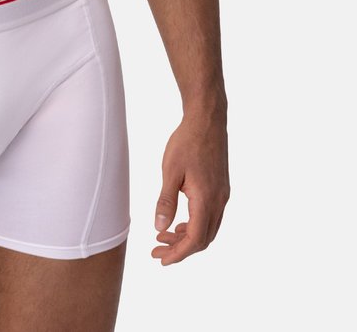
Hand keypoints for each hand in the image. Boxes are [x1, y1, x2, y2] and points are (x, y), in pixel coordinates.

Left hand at [152, 109, 228, 265]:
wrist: (207, 120)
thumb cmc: (187, 142)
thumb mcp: (170, 171)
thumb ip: (165, 201)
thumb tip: (159, 227)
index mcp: (206, 199)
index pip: (195, 239)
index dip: (178, 254)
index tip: (161, 259)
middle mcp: (219, 201)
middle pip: (203, 239)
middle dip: (181, 249)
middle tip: (157, 249)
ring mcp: (222, 195)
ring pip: (208, 229)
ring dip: (187, 237)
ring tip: (164, 235)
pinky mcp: (221, 188)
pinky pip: (211, 217)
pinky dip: (195, 225)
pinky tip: (179, 221)